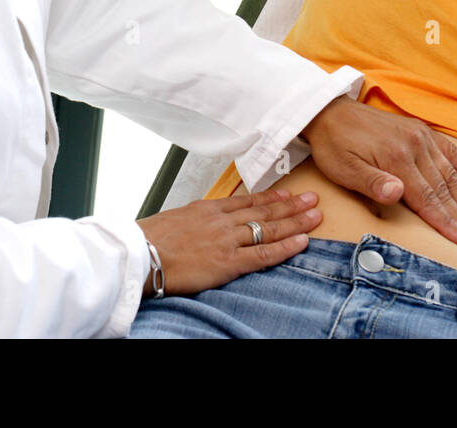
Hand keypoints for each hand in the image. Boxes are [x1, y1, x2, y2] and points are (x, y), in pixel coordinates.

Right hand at [136, 189, 320, 296]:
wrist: (140, 252)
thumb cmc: (150, 239)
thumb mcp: (176, 218)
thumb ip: (197, 219)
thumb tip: (204, 221)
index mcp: (208, 208)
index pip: (247, 200)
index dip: (271, 198)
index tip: (288, 193)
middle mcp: (222, 220)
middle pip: (264, 211)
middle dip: (292, 205)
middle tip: (313, 199)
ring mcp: (227, 240)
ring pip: (269, 228)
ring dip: (296, 221)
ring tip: (315, 215)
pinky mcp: (228, 262)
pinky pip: (264, 254)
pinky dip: (285, 247)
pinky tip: (302, 242)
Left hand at [301, 96, 456, 245]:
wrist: (330, 112)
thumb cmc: (334, 146)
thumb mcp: (344, 169)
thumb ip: (372, 183)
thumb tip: (397, 194)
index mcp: (396, 158)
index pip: (426, 198)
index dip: (445, 222)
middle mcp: (415, 145)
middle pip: (443, 188)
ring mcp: (420, 136)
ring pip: (450, 173)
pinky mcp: (420, 130)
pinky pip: (450, 150)